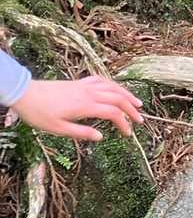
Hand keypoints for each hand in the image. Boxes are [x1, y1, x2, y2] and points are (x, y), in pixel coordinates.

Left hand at [12, 77, 144, 142]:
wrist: (26, 94)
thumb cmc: (40, 114)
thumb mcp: (58, 129)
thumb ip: (81, 133)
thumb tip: (100, 137)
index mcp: (86, 105)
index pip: (112, 113)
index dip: (123, 123)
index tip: (128, 133)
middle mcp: (89, 93)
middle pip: (117, 98)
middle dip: (131, 109)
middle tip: (140, 120)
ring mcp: (85, 86)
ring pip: (112, 87)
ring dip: (126, 95)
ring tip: (137, 103)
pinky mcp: (79, 82)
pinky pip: (102, 80)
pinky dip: (113, 84)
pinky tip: (115, 89)